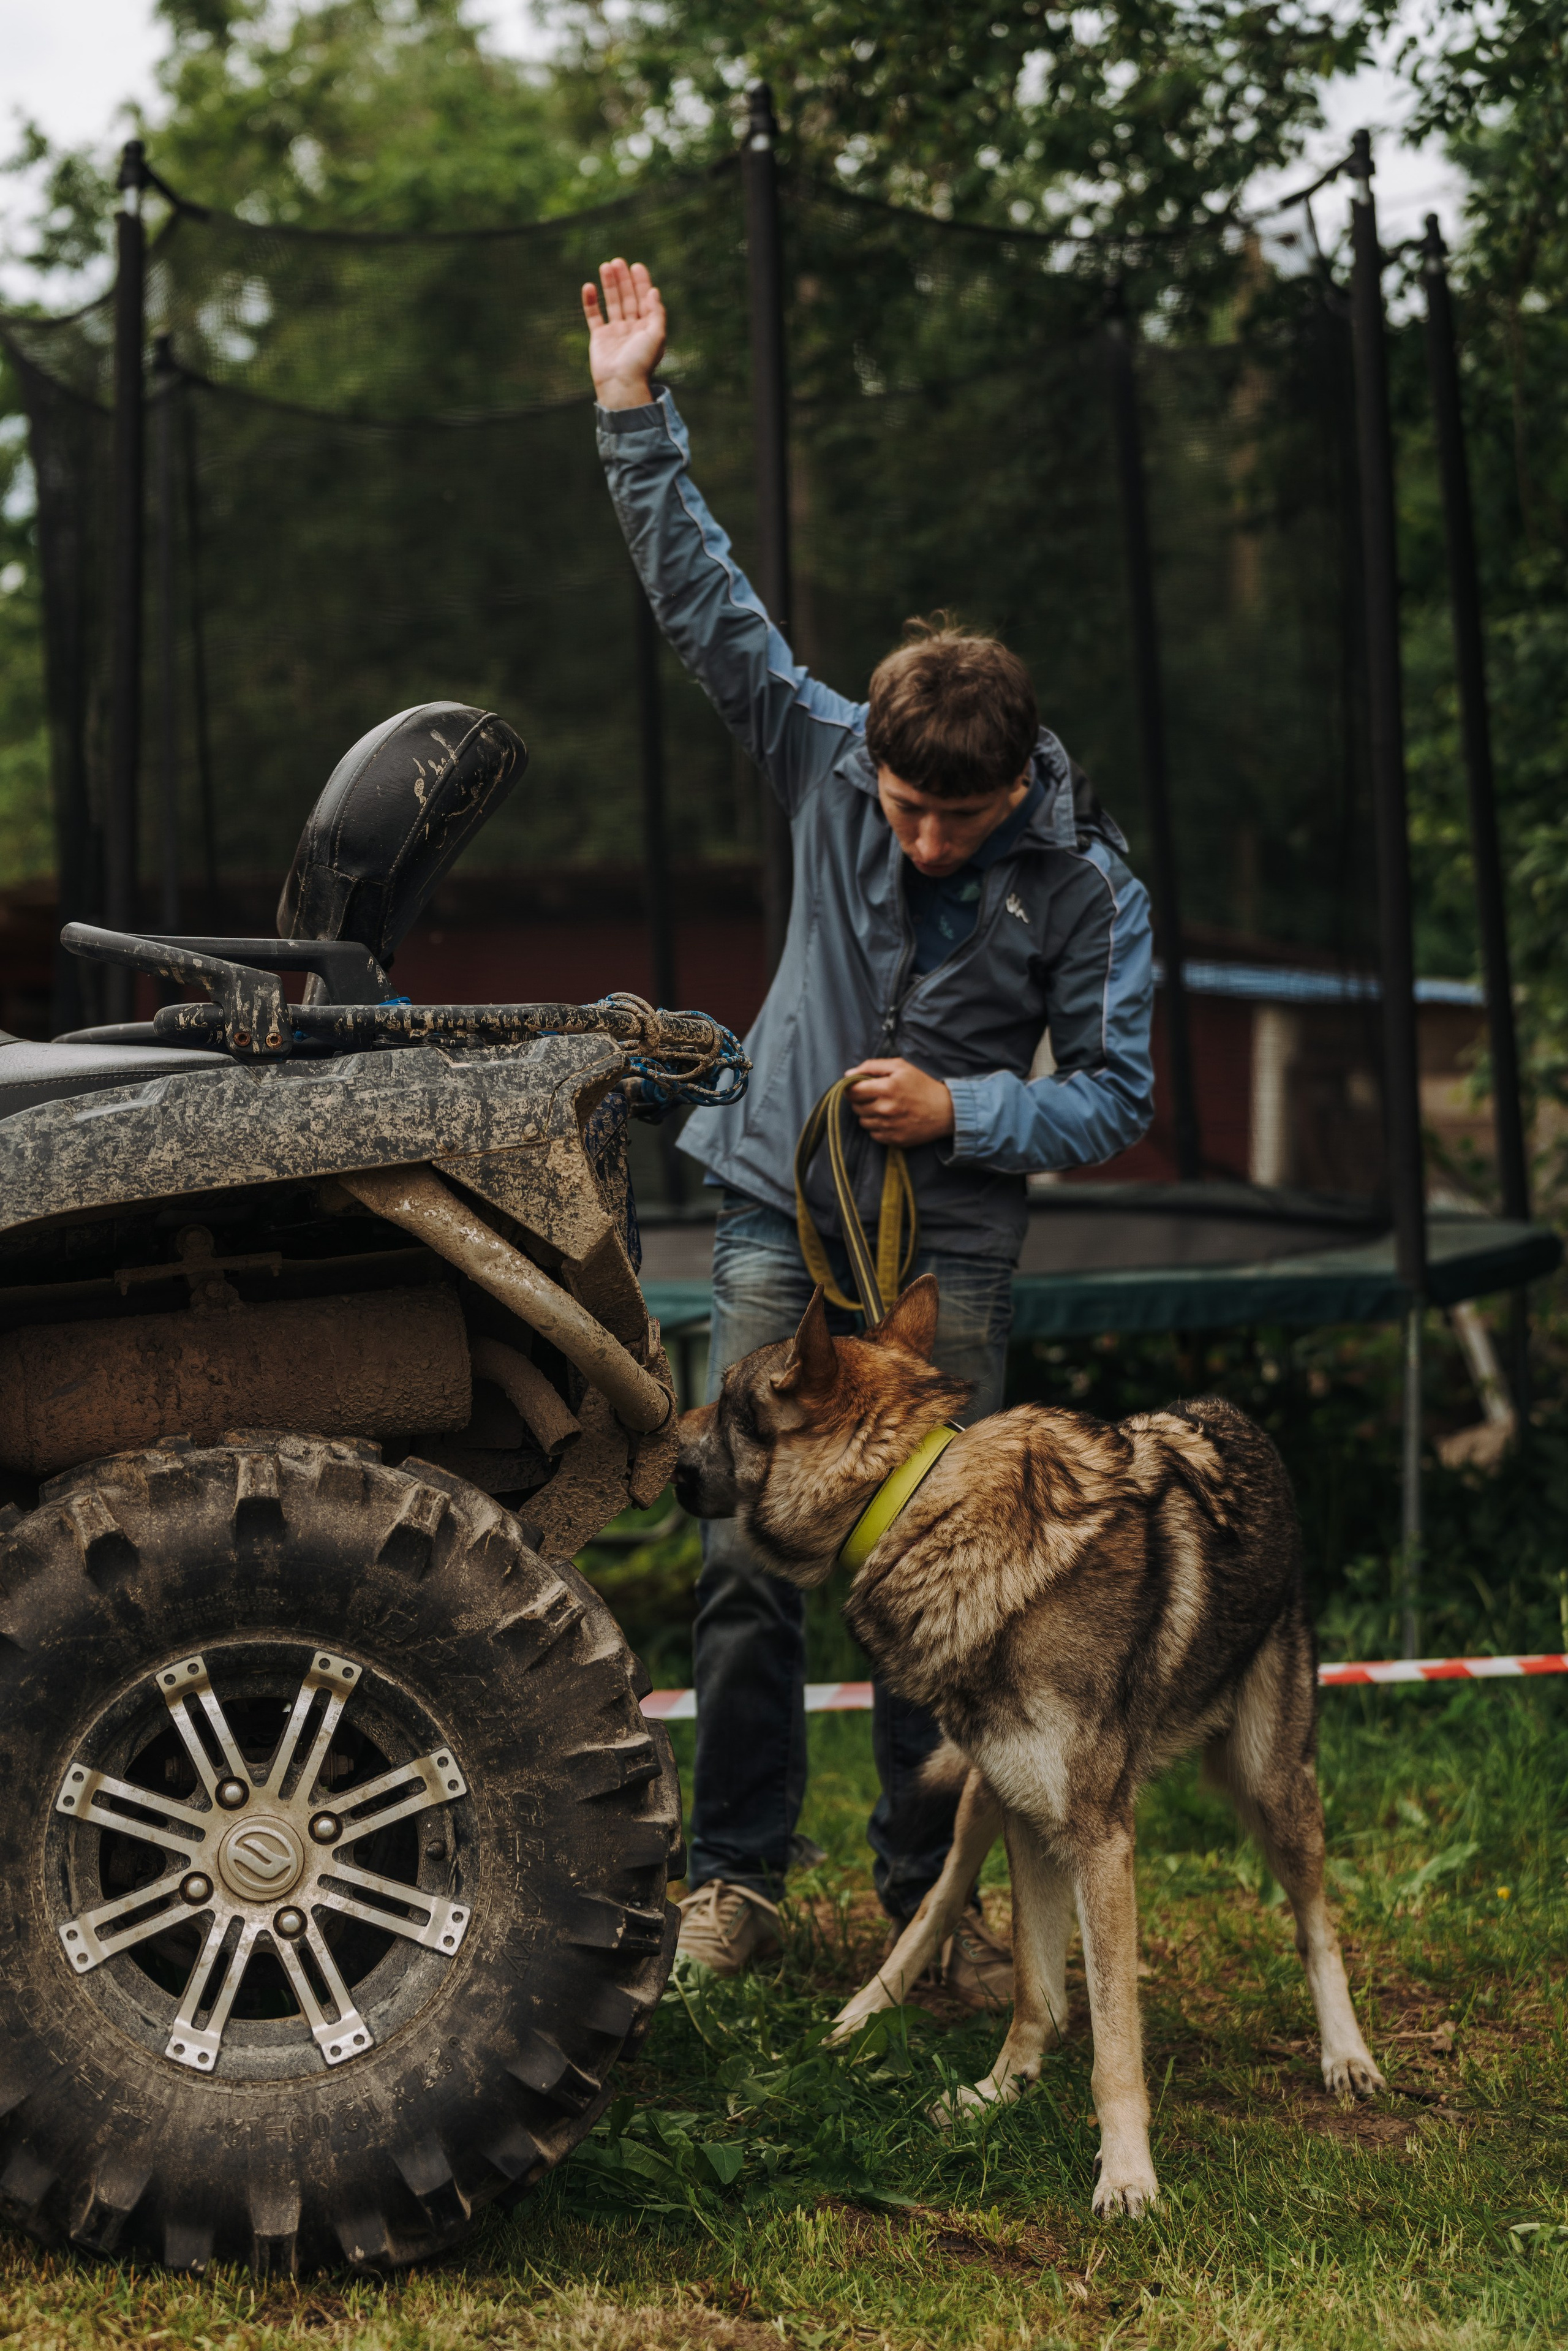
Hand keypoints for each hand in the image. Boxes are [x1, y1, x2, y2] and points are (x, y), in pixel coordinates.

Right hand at [582, 257, 665, 409]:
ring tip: (605, 266)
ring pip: (612, 303)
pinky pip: (594, 316)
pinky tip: (589, 286)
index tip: (637, 266)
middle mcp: (632, 328)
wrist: (621, 384)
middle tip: (618, 261)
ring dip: (609, 285)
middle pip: (628, 298)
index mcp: (647, 328)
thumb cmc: (640, 362)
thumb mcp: (656, 336)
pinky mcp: (599, 338)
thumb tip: (653, 291)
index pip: (644, 299)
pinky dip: (590, 302)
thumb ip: (656, 313)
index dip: (641, 282)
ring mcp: (615, 332)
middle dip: (623, 280)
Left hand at [844, 1059, 954, 1146]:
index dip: (852, 1088)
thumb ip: (872, 1066)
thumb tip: (848, 1074)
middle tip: (874, 1096)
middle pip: (856, 1106)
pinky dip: (877, 1127)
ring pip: (863, 1121)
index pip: (853, 1091)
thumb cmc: (923, 1085)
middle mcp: (885, 1109)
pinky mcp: (893, 1139)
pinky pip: (873, 1134)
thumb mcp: (901, 1066)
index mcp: (886, 1088)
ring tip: (883, 1107)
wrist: (946, 1111)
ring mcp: (889, 1126)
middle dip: (860, 1100)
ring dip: (868, 1114)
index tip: (858, 1086)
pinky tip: (890, 1119)